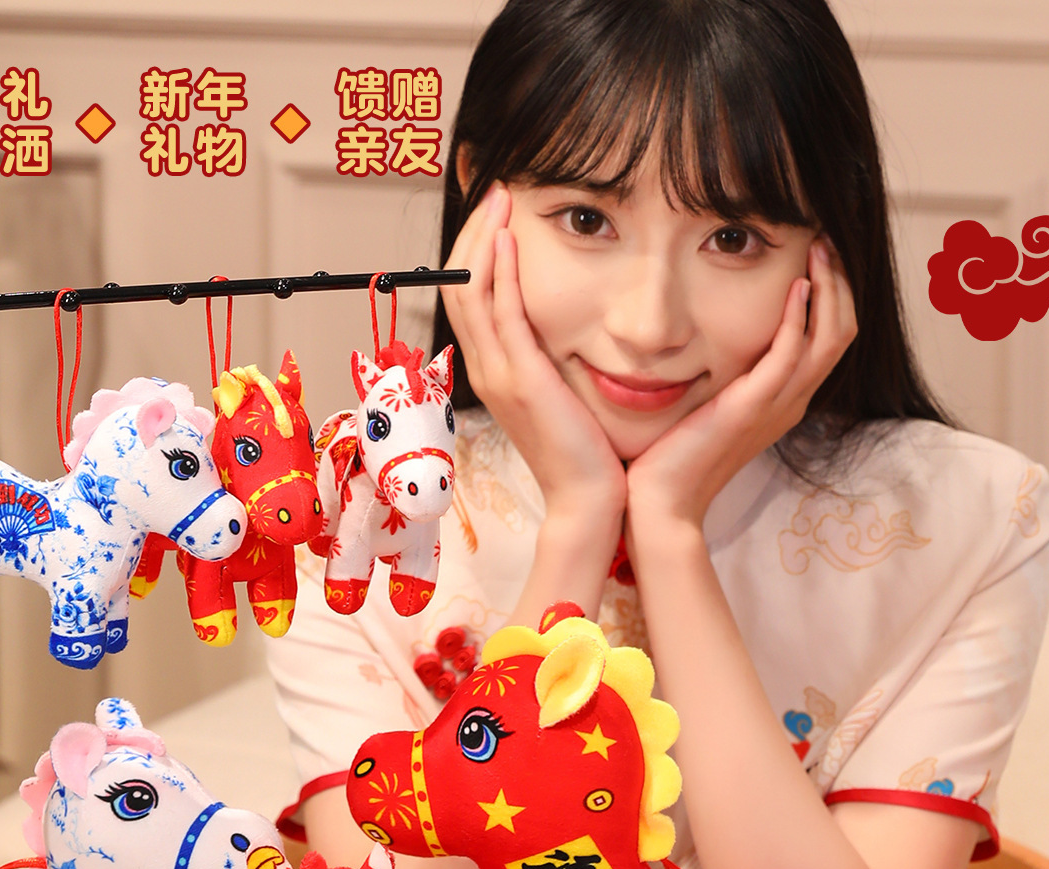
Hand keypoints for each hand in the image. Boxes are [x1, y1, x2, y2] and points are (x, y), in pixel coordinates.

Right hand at [444, 184, 626, 527]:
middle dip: (471, 232)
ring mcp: (499, 376)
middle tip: (493, 188)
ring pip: (470, 292)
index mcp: (494, 372)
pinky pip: (500, 315)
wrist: (591, 501)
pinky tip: (510, 237)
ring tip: (499, 196)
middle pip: (457, 286)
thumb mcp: (563, 395)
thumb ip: (555, 359)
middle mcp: (486, 370)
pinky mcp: (522, 380)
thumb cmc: (587, 453)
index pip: (468, 297)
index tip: (497, 212)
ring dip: (482, 238)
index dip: (474, 250)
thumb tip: (566, 327)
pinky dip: (500, 271)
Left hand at [625, 240, 858, 532]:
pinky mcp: (753, 407)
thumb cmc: (673, 456)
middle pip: (842, 332)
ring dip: (829, 288)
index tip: (816, 256)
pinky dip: (799, 317)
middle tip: (825, 241)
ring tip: (818, 250)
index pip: (829, 339)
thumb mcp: (709, 405)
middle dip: (839, 282)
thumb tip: (709, 336)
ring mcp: (777, 406)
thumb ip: (723, 373)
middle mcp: (790, 402)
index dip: (832, 295)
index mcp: (783, 401)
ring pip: (830, 338)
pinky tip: (794, 286)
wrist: (661, 502)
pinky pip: (792, 354)